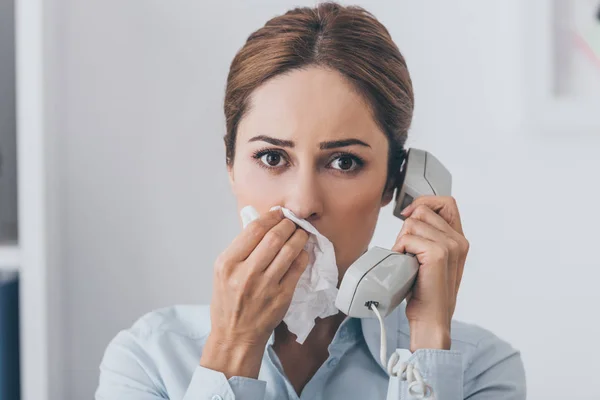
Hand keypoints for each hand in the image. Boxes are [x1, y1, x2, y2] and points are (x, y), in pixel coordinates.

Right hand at [200, 208, 309, 377]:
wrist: (235, 335)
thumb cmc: (227, 302)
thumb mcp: (222, 272)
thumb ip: (240, 248)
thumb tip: (262, 223)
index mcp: (227, 263)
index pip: (254, 230)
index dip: (270, 217)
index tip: (278, 213)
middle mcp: (246, 273)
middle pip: (274, 237)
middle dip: (287, 224)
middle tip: (292, 221)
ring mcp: (265, 286)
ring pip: (289, 250)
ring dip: (299, 236)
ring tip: (300, 232)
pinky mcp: (282, 296)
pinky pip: (297, 268)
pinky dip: (302, 254)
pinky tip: (301, 251)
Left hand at [393, 195, 469, 351]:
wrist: (431, 318)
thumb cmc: (426, 291)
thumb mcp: (430, 258)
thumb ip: (429, 236)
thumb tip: (410, 214)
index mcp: (459, 239)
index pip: (446, 202)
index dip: (424, 203)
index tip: (409, 216)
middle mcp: (458, 240)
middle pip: (423, 210)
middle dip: (407, 228)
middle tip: (408, 251)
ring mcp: (450, 246)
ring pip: (412, 223)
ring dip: (402, 241)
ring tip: (408, 261)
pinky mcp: (437, 253)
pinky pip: (407, 238)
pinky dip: (400, 250)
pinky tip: (405, 266)